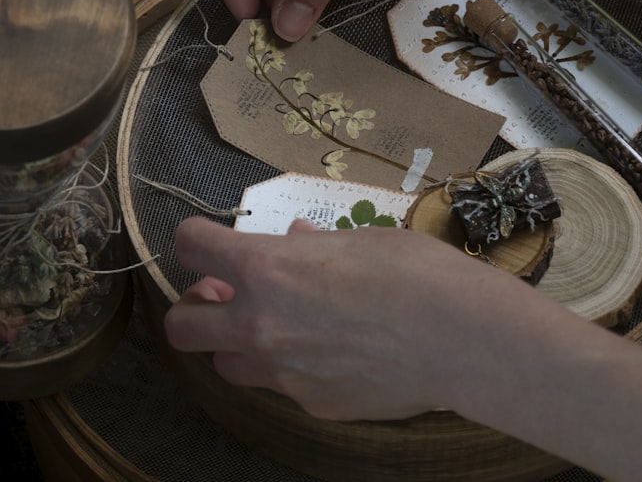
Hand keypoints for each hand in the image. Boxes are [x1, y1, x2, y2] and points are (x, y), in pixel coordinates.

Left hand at [163, 216, 505, 420]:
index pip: (191, 246)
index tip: (210, 243)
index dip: (195, 240)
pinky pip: (283, 387)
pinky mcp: (313, 403)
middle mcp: (259, 324)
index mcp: (265, 268)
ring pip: (226, 366)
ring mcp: (283, 373)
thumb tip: (296, 238)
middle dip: (194, 309)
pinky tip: (335, 355)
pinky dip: (293, 369)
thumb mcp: (360, 241)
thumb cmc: (415, 272)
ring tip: (280, 328)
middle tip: (227, 297)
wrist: (460, 337)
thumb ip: (313, 245)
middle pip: (181, 327)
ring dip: (238, 344)